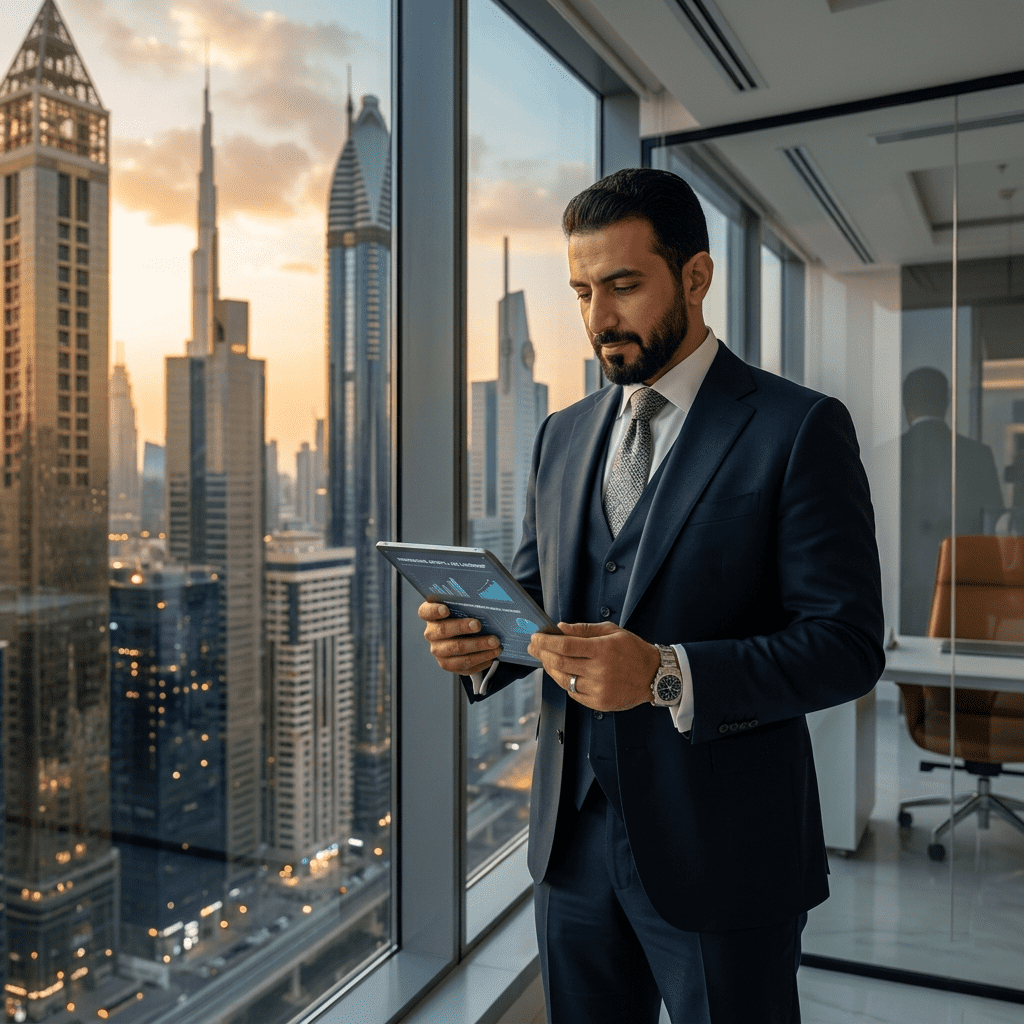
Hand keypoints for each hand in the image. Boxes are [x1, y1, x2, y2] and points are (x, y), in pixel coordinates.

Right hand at [419, 600, 501, 674]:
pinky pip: (464, 665)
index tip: (446, 610)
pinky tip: (492, 655)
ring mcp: (438, 651)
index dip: (434, 611)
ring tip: (495, 644)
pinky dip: (480, 660)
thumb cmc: (464, 617)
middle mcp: (431, 634)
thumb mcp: (463, 608)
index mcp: (431, 616)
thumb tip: (489, 598)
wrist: (464, 637)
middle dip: (462, 627)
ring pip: (456, 650)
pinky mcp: (448, 664)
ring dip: (477, 646)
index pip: (426, 612)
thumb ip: (468, 604)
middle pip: (443, 630)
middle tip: (478, 625)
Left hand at [528, 622, 659, 711]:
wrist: (654, 676)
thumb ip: (584, 629)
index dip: (546, 642)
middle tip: (533, 647)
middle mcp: (600, 671)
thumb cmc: (632, 650)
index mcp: (603, 649)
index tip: (536, 637)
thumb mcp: (612, 631)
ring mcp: (599, 689)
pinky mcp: (600, 703)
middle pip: (560, 663)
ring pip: (564, 680)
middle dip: (542, 654)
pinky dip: (564, 682)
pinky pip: (574, 693)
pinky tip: (562, 673)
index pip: (565, 645)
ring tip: (545, 659)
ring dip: (550, 669)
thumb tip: (560, 628)